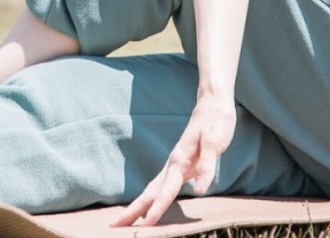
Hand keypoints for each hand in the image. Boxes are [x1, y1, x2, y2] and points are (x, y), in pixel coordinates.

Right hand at [113, 95, 235, 227]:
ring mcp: (175, 165)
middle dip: (133, 210)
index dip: (157, 209)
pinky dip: (153, 199)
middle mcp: (173, 165)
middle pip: (149, 193)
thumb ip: (206, 166)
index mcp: (179, 161)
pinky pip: (162, 186)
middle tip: (115, 225)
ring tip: (126, 220)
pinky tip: (151, 206)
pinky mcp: (181, 165)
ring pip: (153, 189)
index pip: (166, 191)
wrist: (212, 105)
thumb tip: (199, 190)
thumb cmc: (214, 122)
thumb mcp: (214, 143)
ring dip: (140, 206)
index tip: (146, 226)